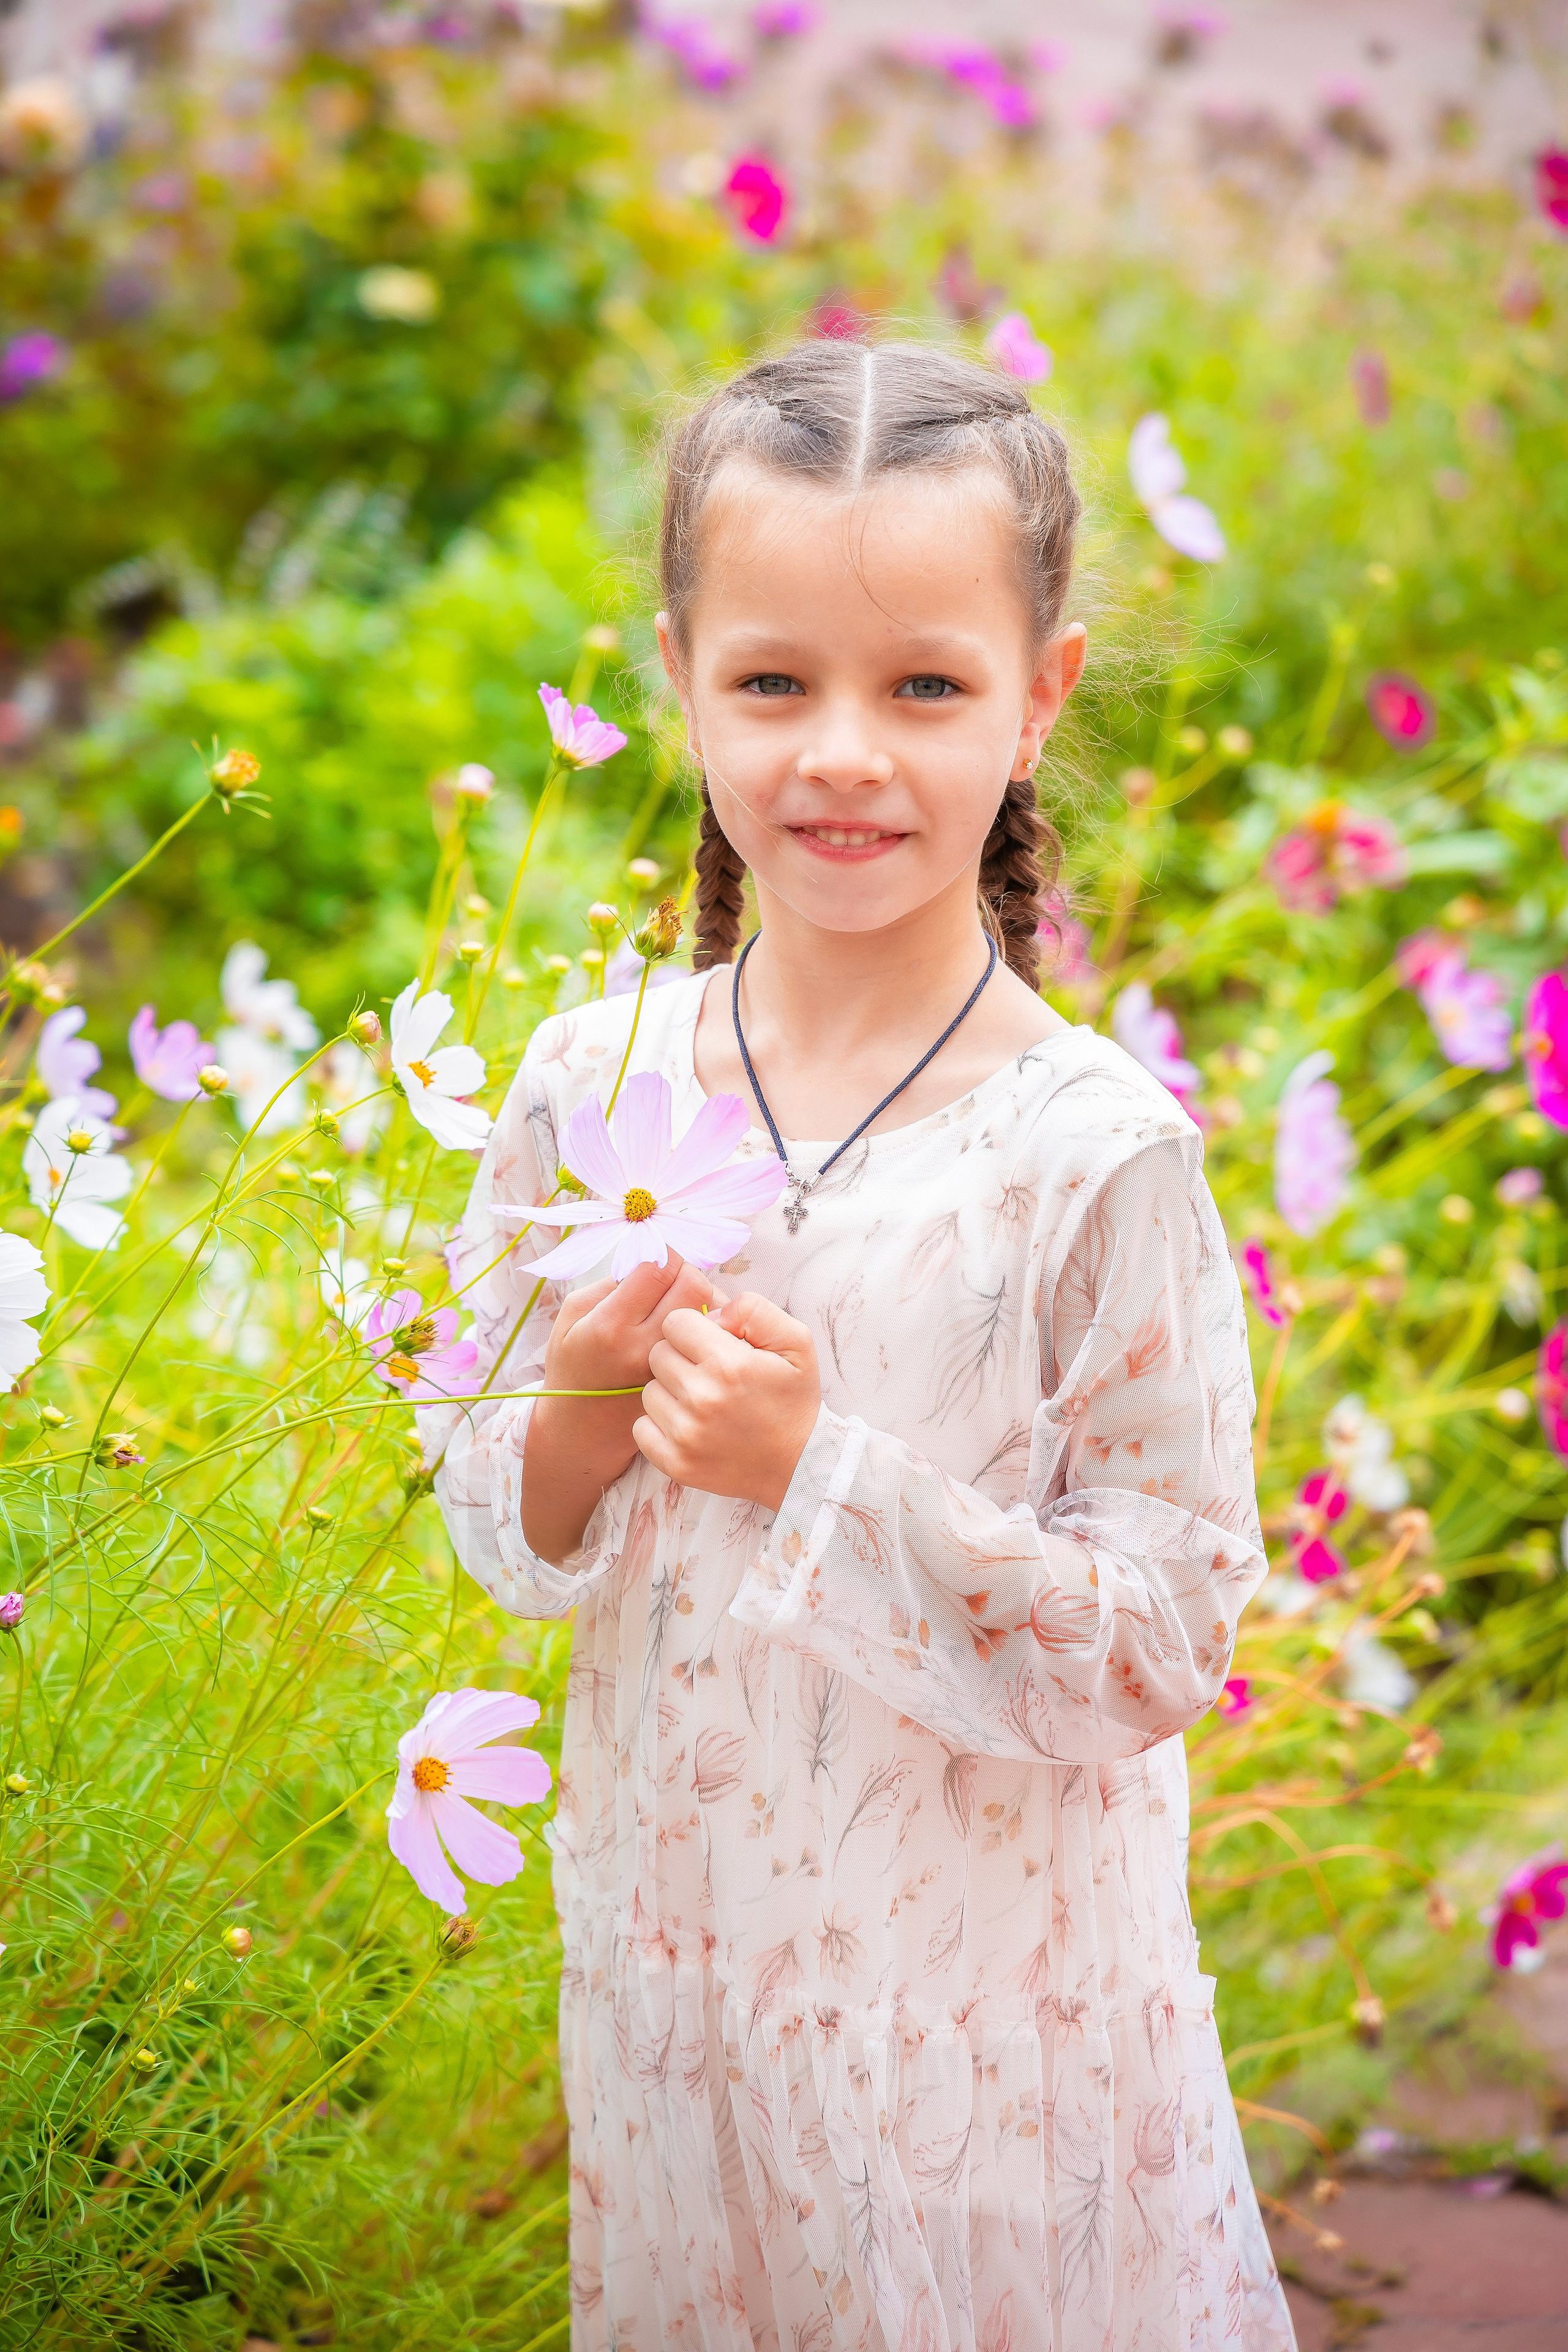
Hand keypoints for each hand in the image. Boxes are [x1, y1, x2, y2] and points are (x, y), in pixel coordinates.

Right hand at [523, 1253, 715, 1563]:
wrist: (581, 1432)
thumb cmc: (574, 1364)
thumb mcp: (573, 1316)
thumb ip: (611, 1283)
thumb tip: (652, 1262)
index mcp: (611, 1326)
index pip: (660, 1268)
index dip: (663, 1258)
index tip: (657, 1266)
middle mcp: (645, 1349)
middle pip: (695, 1286)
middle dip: (688, 1275)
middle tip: (674, 1284)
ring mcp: (671, 1371)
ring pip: (712, 1315)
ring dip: (703, 1303)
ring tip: (681, 1312)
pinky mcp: (687, 1388)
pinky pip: (714, 1347)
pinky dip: (709, 1334)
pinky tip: (690, 1339)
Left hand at [637, 1292, 821, 1510]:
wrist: (799, 1466)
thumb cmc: (793, 1399)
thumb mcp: (795, 1342)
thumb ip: (754, 1310)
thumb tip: (712, 1313)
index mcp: (729, 1364)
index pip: (675, 1322)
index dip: (692, 1328)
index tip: (709, 1344)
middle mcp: (703, 1398)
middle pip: (657, 1354)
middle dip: (680, 1357)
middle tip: (707, 1374)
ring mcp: (686, 1434)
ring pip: (649, 1390)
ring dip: (670, 1391)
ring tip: (701, 1402)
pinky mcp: (675, 1462)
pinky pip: (641, 1428)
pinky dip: (659, 1425)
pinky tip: (688, 1425)